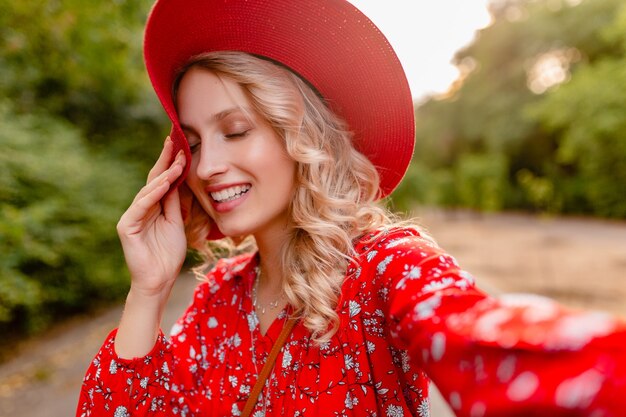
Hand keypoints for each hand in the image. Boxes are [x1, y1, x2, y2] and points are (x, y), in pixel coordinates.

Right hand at [116, 137, 186, 296]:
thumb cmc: (168, 254)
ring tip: (177, 160)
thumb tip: (177, 178)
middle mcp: (141, 208)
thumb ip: (174, 202)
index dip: (170, 162)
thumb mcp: (176, 222)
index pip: (162, 180)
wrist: (160, 280)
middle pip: (153, 179)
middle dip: (164, 160)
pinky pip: (142, 206)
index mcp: (154, 207)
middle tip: (173, 140)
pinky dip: (154, 194)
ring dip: (164, 174)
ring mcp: (133, 216)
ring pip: (149, 190)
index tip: (180, 144)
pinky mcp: (127, 227)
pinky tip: (165, 183)